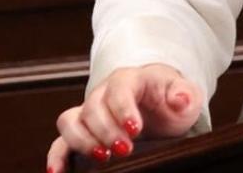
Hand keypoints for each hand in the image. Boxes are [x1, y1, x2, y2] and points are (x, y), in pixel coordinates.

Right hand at [45, 64, 203, 171]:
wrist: (157, 102)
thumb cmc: (170, 97)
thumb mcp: (186, 95)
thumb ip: (185, 95)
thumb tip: (181, 98)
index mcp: (130, 80)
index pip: (119, 88)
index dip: (123, 109)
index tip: (134, 130)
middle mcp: (103, 93)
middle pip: (93, 107)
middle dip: (106, 130)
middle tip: (125, 150)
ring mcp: (89, 113)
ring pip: (70, 121)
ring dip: (82, 141)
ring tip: (102, 158)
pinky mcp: (82, 133)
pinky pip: (60, 142)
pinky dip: (56, 156)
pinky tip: (57, 172)